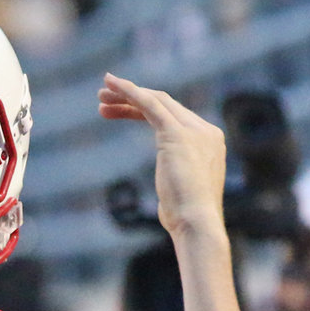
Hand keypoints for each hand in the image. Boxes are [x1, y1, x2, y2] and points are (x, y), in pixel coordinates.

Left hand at [97, 73, 225, 238]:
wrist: (196, 223)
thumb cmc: (186, 219)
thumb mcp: (181, 193)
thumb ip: (176, 182)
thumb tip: (169, 196)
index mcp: (208, 142)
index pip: (174, 116)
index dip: (144, 110)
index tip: (118, 112)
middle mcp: (204, 131)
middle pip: (164, 105)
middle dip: (131, 99)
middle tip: (102, 99)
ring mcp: (193, 130)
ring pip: (155, 101)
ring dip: (126, 96)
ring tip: (100, 96)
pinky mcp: (176, 133)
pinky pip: (150, 104)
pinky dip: (130, 92)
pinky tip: (112, 87)